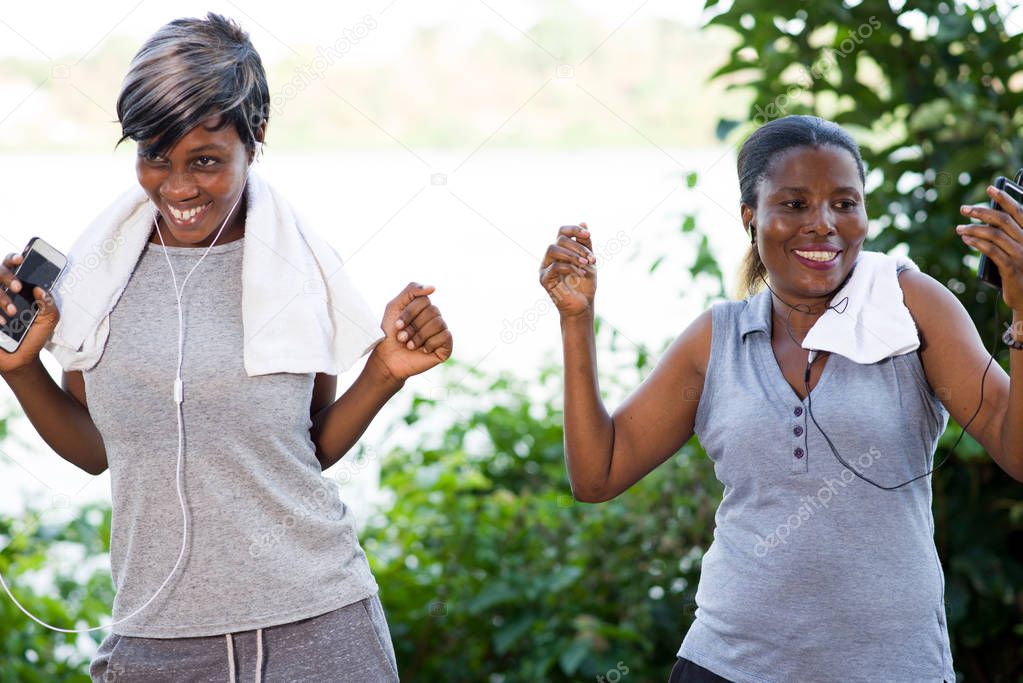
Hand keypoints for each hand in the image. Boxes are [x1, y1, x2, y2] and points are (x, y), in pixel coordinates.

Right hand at [0, 252, 59, 374]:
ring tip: (13, 312)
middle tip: (17, 287)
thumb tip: (40, 289)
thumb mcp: (48, 321)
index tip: (22, 258)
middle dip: (6, 276)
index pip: (11, 266)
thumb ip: (49, 305)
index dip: (13, 259)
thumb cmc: (33, 337)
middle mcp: (0, 293)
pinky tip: (2, 323)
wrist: (19, 359)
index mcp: (16, 289)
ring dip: (1, 298)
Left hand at [370, 282, 451, 382]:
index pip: (424, 300)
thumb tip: (434, 288)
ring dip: (419, 336)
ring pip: (438, 323)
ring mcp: (441, 332)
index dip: (409, 313)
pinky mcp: (446, 347)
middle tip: (402, 337)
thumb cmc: (390, 334)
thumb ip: (411, 290)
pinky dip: (430, 344)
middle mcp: (435, 318)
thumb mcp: (394, 306)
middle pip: (432, 311)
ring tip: (409, 345)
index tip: (397, 325)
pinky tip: (423, 350)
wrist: (388, 360)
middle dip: (413, 326)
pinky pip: (445, 336)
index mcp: (424, 308)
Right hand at [539, 223, 596, 317]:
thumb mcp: (588, 260)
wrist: (582, 306)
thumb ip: (585, 244)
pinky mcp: (544, 279)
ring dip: (573, 255)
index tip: (589, 235)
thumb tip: (583, 223)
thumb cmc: (585, 285)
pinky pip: (555, 266)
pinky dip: (570, 267)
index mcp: (561, 251)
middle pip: (559, 239)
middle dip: (578, 246)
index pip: (562, 231)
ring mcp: (545, 267)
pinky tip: (581, 273)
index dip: (574, 230)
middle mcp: (550, 257)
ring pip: (553, 249)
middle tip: (592, 259)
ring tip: (586, 264)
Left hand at [958, 184, 1022, 311]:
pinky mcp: (1011, 268)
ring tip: (959, 228)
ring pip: (994, 234)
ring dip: (974, 229)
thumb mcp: (1017, 250)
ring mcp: (1021, 254)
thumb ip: (1007, 236)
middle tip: (964, 209)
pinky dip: (977, 242)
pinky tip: (967, 239)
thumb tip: (985, 220)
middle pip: (1003, 220)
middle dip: (982, 211)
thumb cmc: (1021, 271)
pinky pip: (991, 251)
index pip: (1018, 210)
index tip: (989, 188)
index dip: (1004, 198)